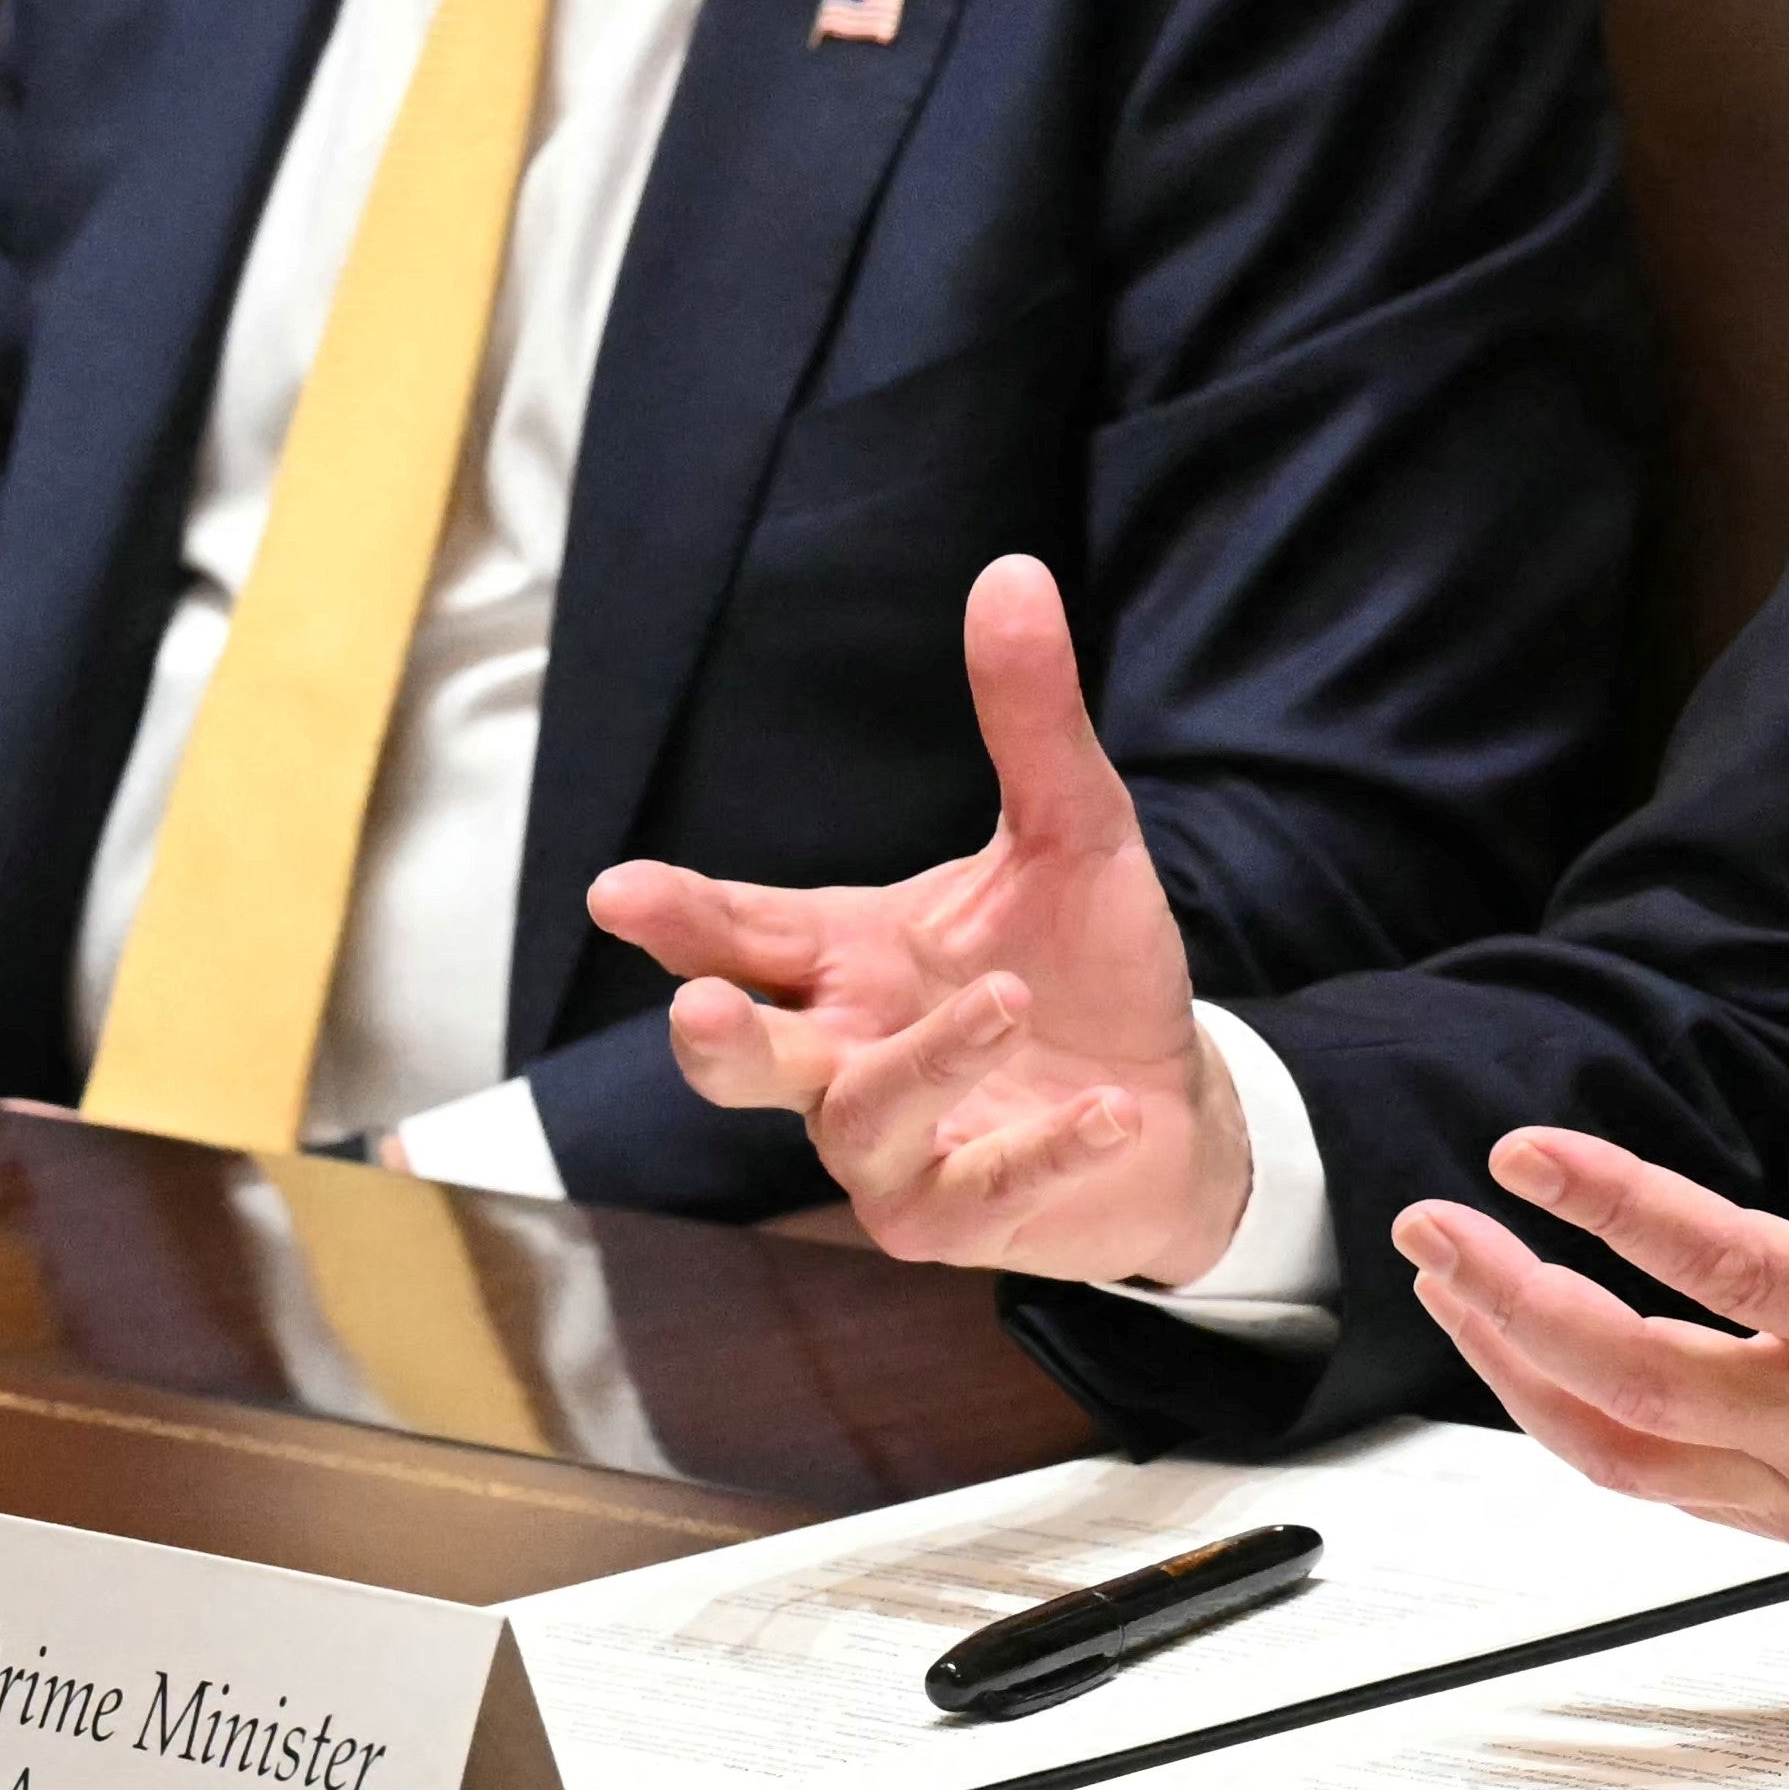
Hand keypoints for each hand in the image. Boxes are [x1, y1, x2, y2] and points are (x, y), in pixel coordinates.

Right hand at [590, 556, 1240, 1280]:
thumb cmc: (1086, 972)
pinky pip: (974, 1193)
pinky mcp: (960, 1218)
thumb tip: (1013, 571)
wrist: (1170, 1107)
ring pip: (858, 1120)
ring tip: (1006, 1002)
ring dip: (928, 1062)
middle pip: (738, 1057)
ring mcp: (889, 1149)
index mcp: (840, 957)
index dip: (677, 915)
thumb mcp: (1072, 834)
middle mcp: (840, 1053)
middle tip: (704, 1007)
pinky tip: (1101, 1109)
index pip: (738, 927)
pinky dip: (1035, 1149)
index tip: (618, 893)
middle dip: (713, 1038)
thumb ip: (1031, 721)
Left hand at [1393, 909, 1788, 1548]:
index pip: (1731, 1267)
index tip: (1523, 1152)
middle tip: (1433, 1228)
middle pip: (1638, 1382)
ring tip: (1455, 1288)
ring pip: (1625, 1454)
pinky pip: (1658, 1488)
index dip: (1616, 1208)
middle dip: (1513, 1301)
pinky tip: (1531, 1360)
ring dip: (1519, 1372)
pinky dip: (1576, 1426)